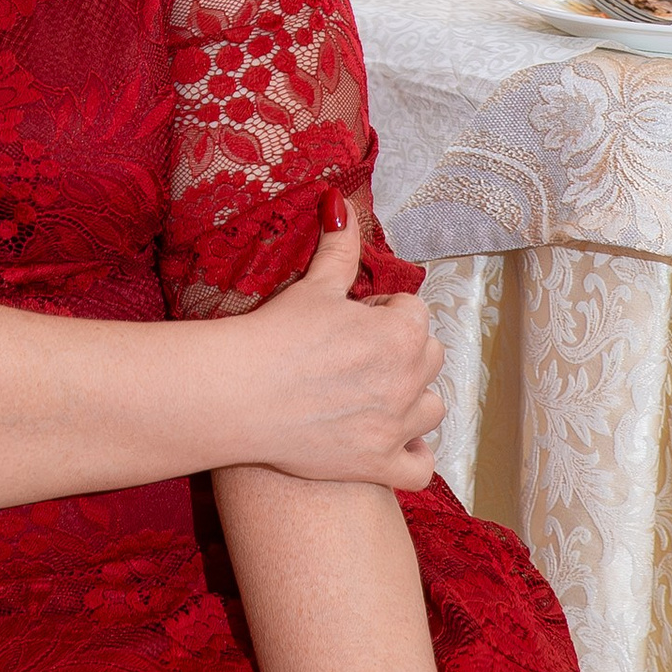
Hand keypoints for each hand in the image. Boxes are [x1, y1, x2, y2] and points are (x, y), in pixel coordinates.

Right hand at [231, 203, 445, 491]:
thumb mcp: (313, 286)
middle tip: (357, 353)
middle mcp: (409, 380)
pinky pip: (420, 466)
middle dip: (404, 351)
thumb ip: (339, 248)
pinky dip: (415, 455)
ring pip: (432, 409)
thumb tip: (343, 205)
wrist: (239, 394)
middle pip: (431, 357)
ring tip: (374, 393)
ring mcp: (396, 426)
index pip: (414, 311)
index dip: (384, 311)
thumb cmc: (275, 336)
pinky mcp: (378, 464)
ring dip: (413, 399)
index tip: (354, 317)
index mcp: (400, 333)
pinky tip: (393, 441)